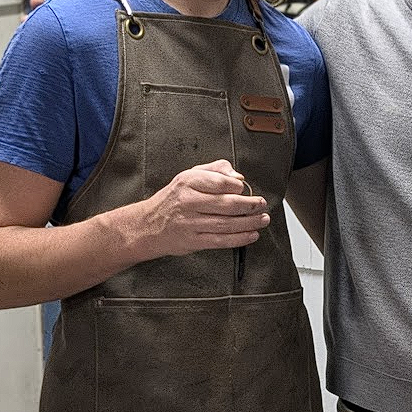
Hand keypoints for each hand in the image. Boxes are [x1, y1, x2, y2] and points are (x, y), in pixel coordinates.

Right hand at [139, 159, 270, 258]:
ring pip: (226, 224)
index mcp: (188, 182)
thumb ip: (216, 170)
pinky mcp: (193, 241)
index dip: (237, 186)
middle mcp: (188, 202)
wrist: (148, 225)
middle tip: (262, 204)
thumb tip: (238, 177)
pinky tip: (252, 234)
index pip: (219, 182)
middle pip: (227, 204)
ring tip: (263, 219)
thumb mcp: (190, 175)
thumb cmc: (174, 198)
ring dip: (249, 223)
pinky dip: (240, 238)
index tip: (246, 189)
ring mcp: (190, 223)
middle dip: (250, 205)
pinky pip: (221, 240)